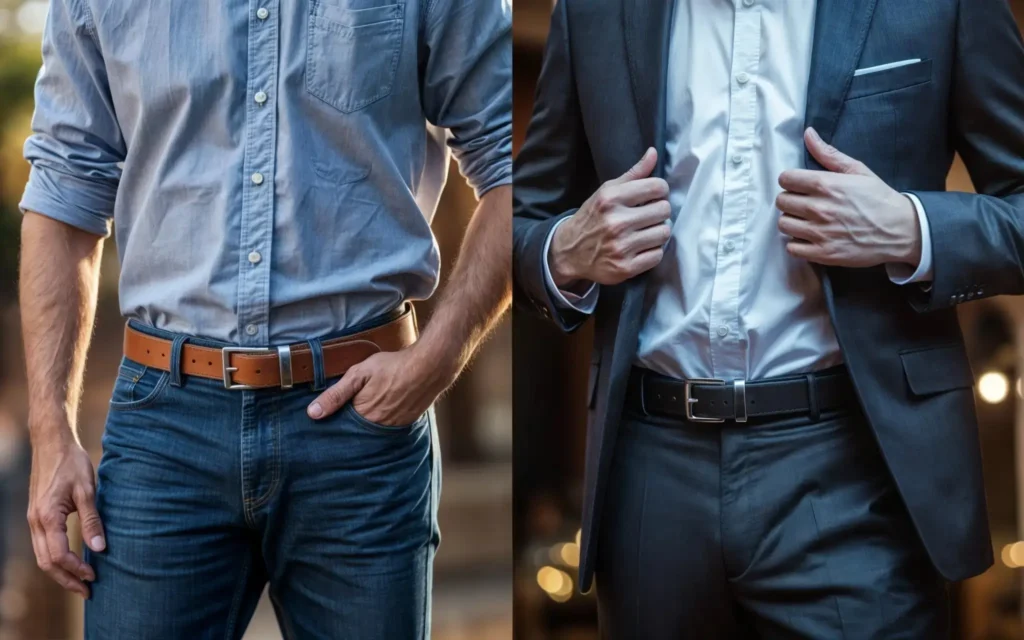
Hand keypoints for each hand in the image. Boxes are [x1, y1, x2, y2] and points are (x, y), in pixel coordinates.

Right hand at [27, 437, 104, 597]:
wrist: (51, 443)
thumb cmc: (71, 463)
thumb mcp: (87, 490)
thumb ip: (92, 520)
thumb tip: (100, 547)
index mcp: (47, 517)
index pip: (59, 555)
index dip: (77, 569)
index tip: (95, 575)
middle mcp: (35, 522)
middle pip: (47, 562)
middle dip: (67, 579)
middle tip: (88, 591)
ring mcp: (33, 520)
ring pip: (42, 556)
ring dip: (60, 572)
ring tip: (81, 582)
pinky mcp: (36, 516)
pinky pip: (42, 546)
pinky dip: (55, 559)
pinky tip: (72, 562)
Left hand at [306, 343, 453, 425]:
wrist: (429, 367)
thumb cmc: (392, 367)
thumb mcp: (359, 374)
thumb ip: (335, 394)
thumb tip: (313, 413)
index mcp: (362, 415)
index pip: (342, 427)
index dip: (335, 422)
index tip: (328, 421)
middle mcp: (377, 427)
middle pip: (358, 432)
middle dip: (351, 427)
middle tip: (349, 416)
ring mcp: (393, 426)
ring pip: (374, 431)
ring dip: (368, 425)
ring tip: (367, 412)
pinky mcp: (406, 423)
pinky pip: (389, 428)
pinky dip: (384, 422)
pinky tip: (384, 410)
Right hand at [549, 148, 671, 286]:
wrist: (569, 251)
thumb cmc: (593, 217)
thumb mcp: (607, 192)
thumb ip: (633, 174)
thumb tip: (654, 152)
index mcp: (611, 198)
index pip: (657, 187)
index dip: (660, 191)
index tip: (653, 196)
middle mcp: (616, 222)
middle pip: (664, 210)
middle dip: (659, 212)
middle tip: (648, 216)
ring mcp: (621, 246)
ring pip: (664, 233)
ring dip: (657, 232)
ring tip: (645, 231)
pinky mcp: (625, 267)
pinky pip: (657, 255)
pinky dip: (652, 251)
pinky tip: (641, 247)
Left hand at [776, 128, 921, 267]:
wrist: (901, 230)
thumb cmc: (879, 199)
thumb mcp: (858, 170)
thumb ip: (828, 154)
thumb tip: (808, 133)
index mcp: (826, 185)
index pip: (785, 179)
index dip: (790, 181)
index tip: (799, 185)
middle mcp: (819, 208)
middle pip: (782, 201)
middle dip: (790, 200)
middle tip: (804, 202)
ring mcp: (820, 232)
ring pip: (783, 224)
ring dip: (792, 221)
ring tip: (806, 220)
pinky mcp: (823, 253)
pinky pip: (792, 247)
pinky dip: (797, 242)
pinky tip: (809, 237)